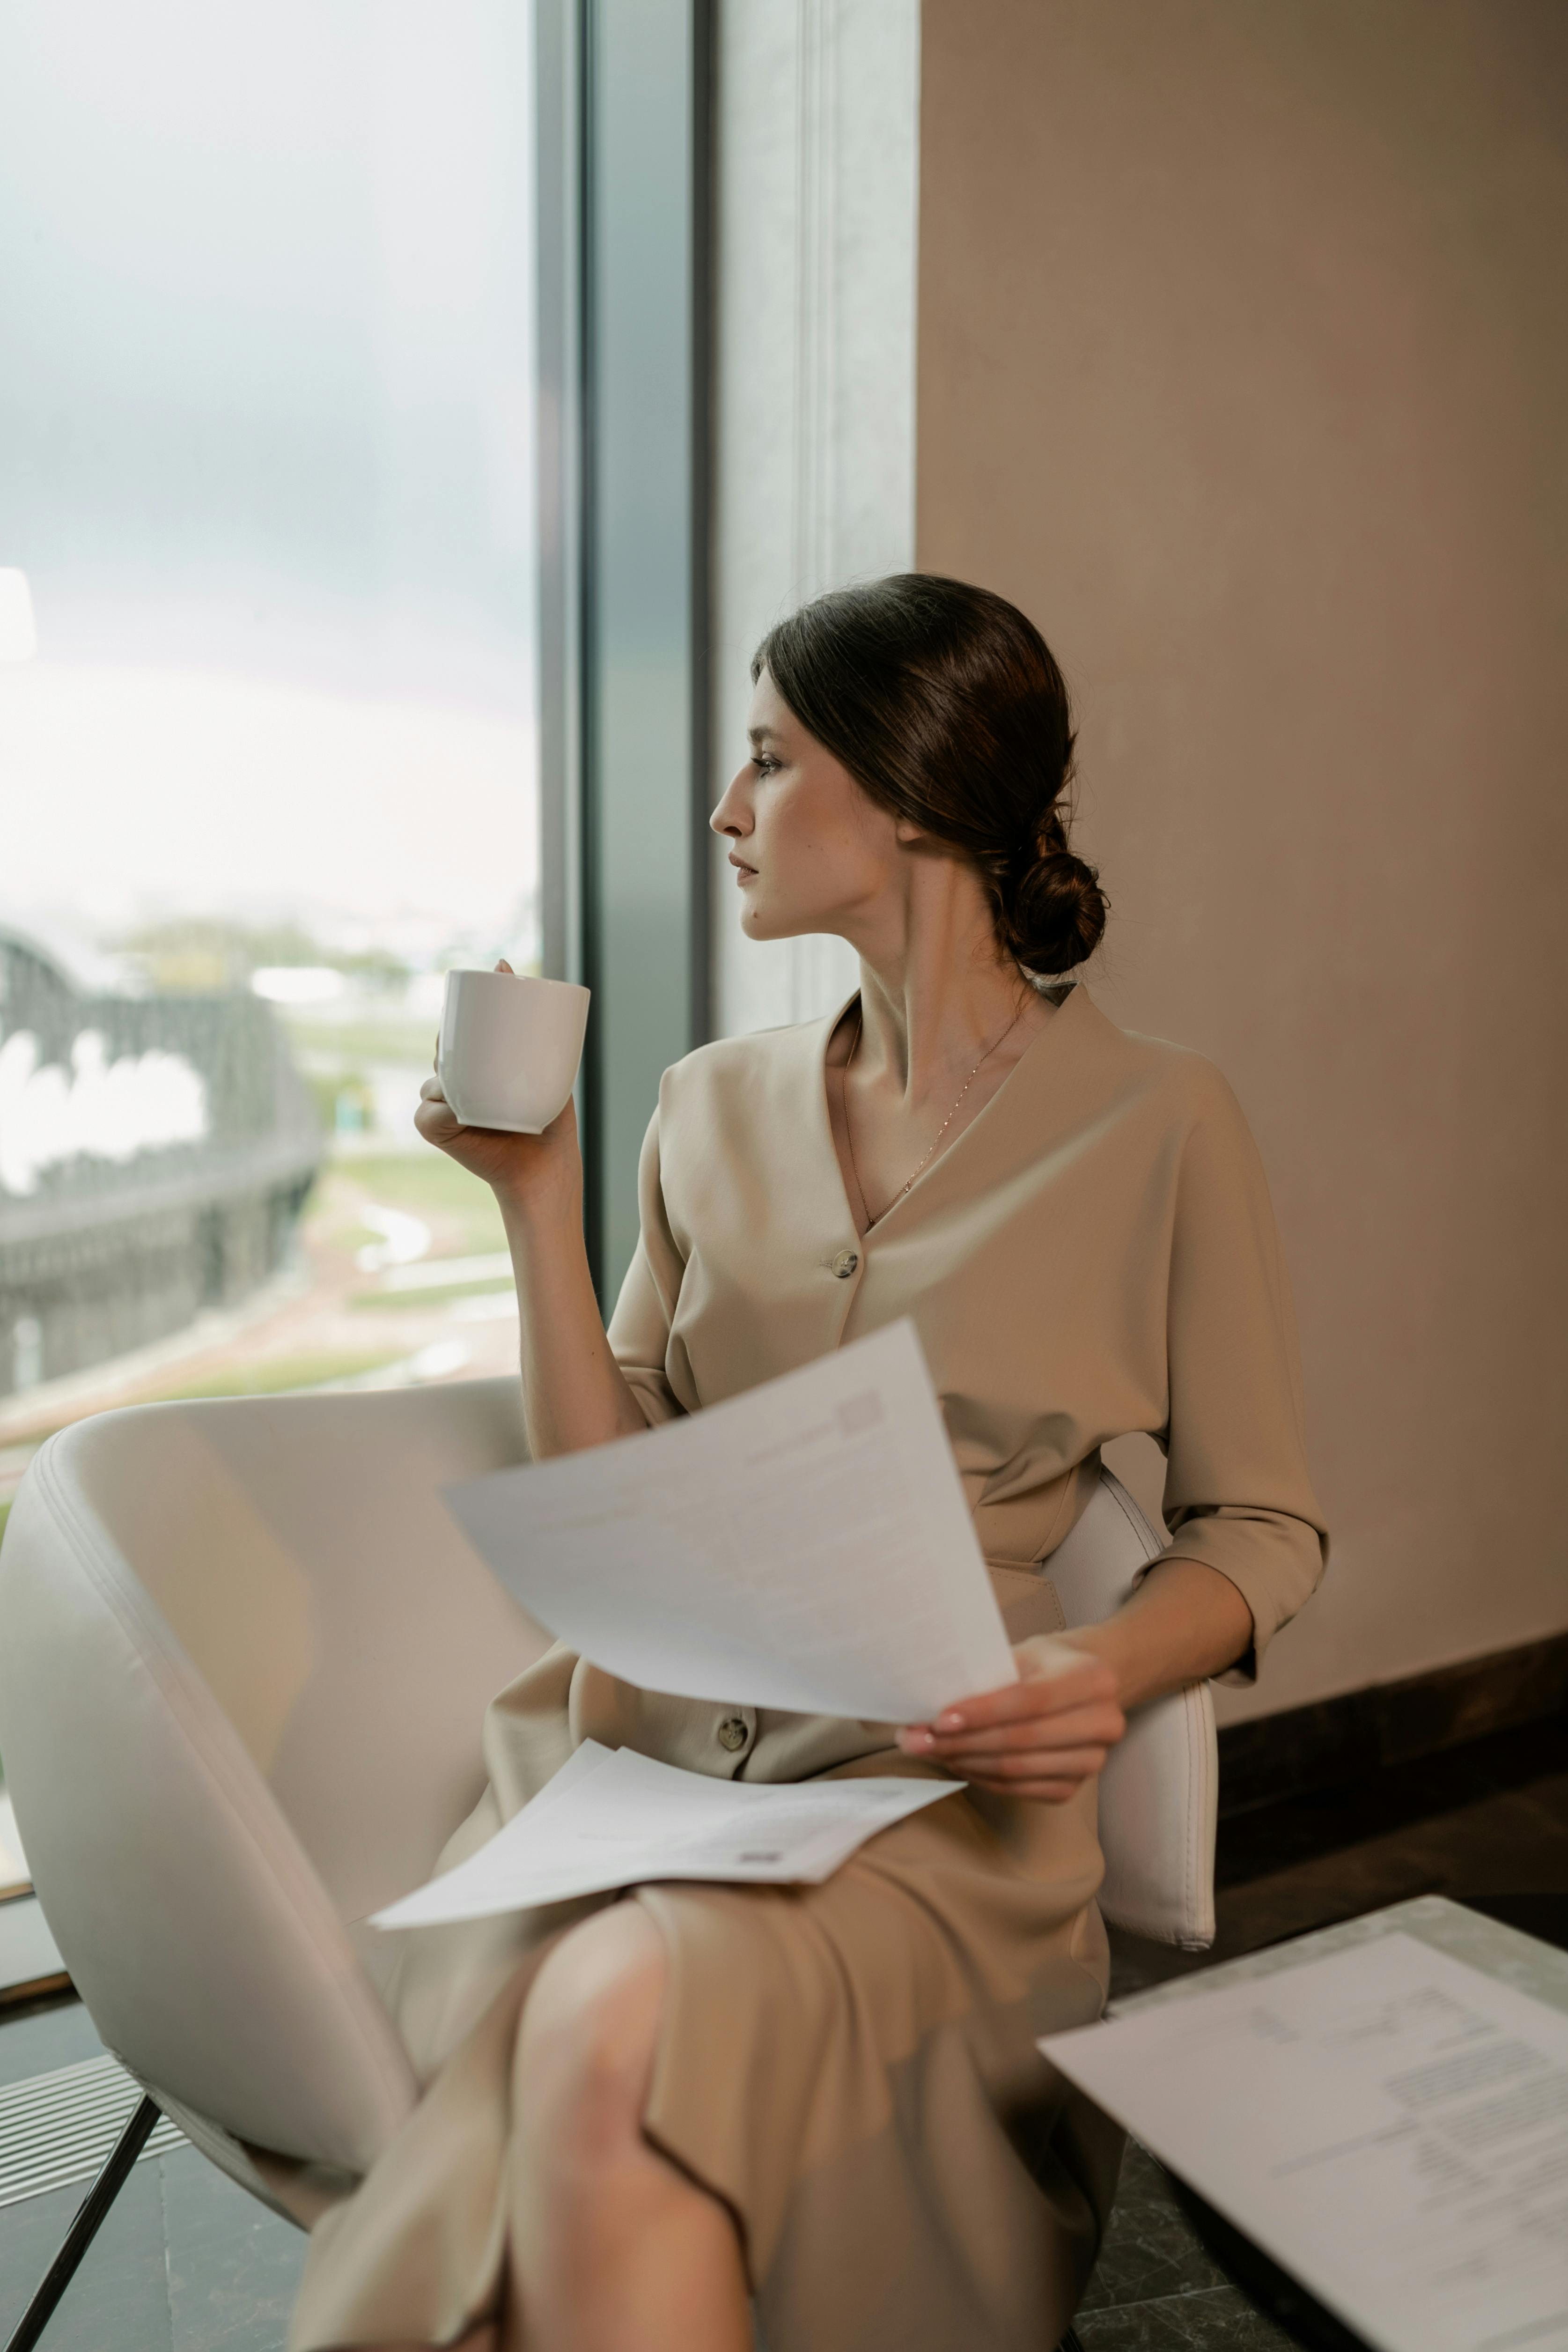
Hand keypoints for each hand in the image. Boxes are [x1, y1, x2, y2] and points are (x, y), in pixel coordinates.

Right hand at [414, 961, 580, 1213]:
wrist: (545, 1166)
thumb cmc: (549, 1120)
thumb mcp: (547, 1068)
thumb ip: (533, 1029)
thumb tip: (505, 968)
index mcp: (478, 1068)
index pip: (459, 1038)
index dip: (459, 1023)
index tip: (474, 1012)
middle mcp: (458, 1085)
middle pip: (441, 1054)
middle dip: (448, 1044)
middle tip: (473, 1046)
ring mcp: (445, 1108)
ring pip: (432, 1081)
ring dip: (449, 1079)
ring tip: (480, 1091)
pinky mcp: (438, 1131)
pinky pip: (426, 1113)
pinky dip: (442, 1111)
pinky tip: (460, 1112)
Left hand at [895, 1637, 1125, 1802]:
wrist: (1087, 1684)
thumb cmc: (1047, 1664)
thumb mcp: (1024, 1654)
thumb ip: (988, 1675)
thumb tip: (929, 1699)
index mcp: (1092, 1679)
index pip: (1031, 1700)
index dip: (982, 1712)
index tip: (939, 1719)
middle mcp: (1103, 1722)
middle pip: (1021, 1739)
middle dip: (962, 1741)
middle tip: (916, 1738)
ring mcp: (1092, 1760)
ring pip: (1017, 1769)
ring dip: (965, 1762)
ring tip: (929, 1749)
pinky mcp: (1074, 1786)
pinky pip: (1019, 1789)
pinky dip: (982, 1777)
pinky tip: (957, 1763)